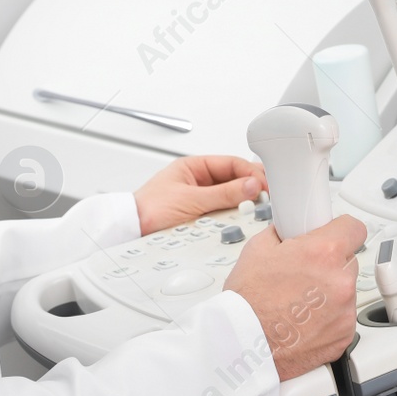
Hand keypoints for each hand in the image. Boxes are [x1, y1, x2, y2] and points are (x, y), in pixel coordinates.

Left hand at [134, 155, 266, 235]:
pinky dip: (233, 216)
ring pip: (230, 198)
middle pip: (234, 180)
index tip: (264, 184)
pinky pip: (223, 213)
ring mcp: (201, 198)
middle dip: (249, 188)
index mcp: (194, 166)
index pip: (231, 164)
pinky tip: (240, 219)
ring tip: (254, 209)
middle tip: (265, 197)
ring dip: (242, 203)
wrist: (132, 231)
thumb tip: (251, 186)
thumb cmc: (150, 210)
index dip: (250, 172)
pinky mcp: (200, 216)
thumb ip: (223, 194)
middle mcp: (199, 180)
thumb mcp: (191, 200)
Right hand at [223, 216, 366, 380]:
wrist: (244, 344)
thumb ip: (284, 234)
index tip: (334, 235)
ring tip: (298, 300)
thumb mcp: (258, 248)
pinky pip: (342, 317)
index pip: (354, 228)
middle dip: (330, 264)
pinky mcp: (344, 336)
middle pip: (348, 261)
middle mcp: (341, 281)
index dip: (341, 230)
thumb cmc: (247, 302)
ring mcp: (345, 311)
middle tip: (304, 272)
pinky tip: (304, 319)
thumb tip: (289, 229)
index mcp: (324, 253)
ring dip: (330, 292)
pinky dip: (328, 317)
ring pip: (346, 291)